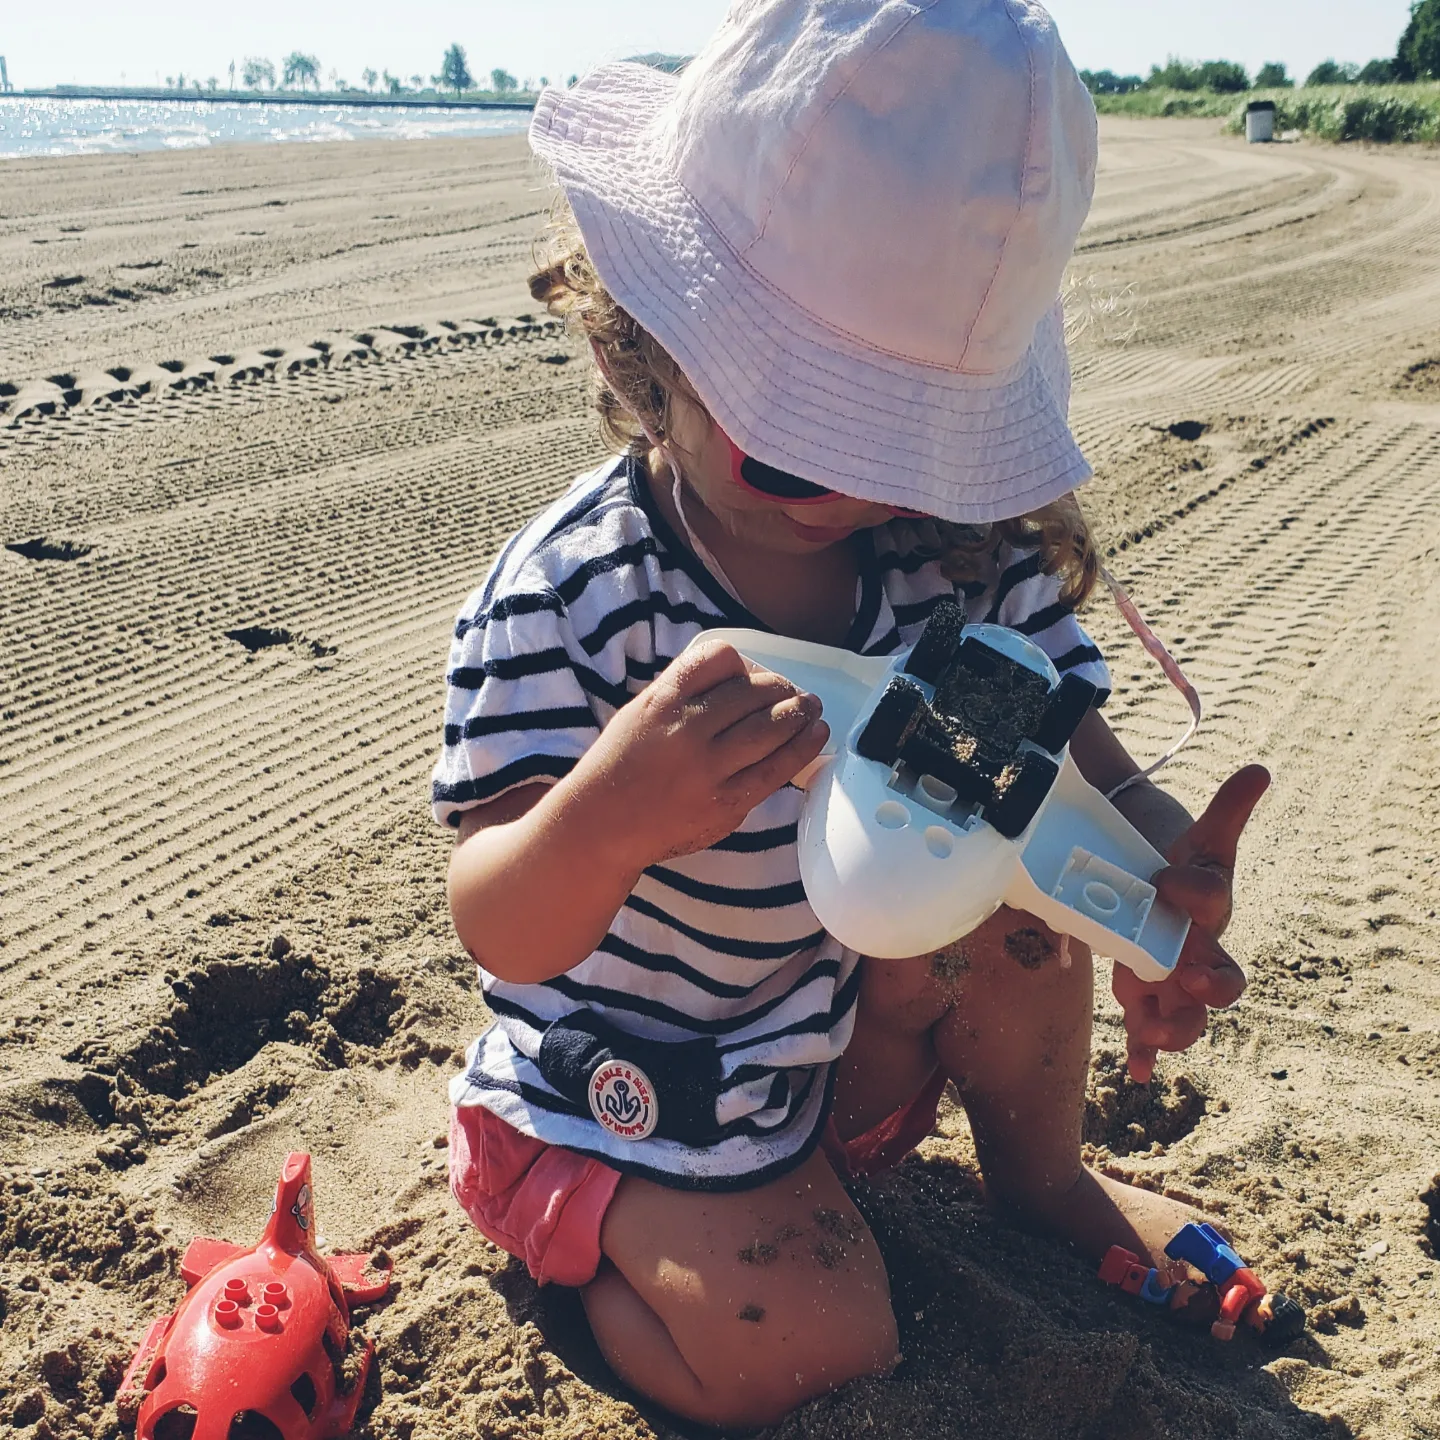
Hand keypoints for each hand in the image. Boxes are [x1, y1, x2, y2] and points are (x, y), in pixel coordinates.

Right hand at [574, 637, 828, 866]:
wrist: (601, 825)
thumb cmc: (621, 766)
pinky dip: (801, 749)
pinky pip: (775, 770)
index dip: (742, 663)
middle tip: (792, 691)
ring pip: (771, 729)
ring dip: (799, 714)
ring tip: (811, 708)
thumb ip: (682, 692)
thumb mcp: (639, 712)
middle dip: (780, 688)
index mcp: (663, 700)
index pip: (718, 659)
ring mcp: (709, 768)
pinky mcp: (726, 802)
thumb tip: (737, 678)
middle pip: (752, 693)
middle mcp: (688, 730)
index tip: (750, 673)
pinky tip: (815, 735)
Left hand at [1112, 765, 1270, 1082]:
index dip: (1192, 891)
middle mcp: (1197, 946)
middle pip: (1220, 978)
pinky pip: (1150, 1029)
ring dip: (1172, 1027)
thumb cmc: (1179, 863)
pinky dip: (1144, 1052)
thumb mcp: (1197, 837)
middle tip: (1187, 980)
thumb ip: (1228, 809)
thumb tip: (1260, 770)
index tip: (1165, 877)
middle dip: (1209, 985)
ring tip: (1151, 1032)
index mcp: (1209, 905)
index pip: (1212, 899)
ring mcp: (1171, 974)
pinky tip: (1136, 1072)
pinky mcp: (1146, 993)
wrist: (1152, 885)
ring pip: (1186, 1013)